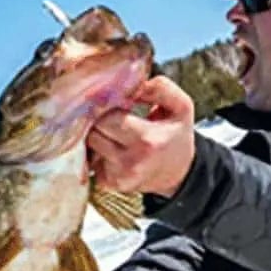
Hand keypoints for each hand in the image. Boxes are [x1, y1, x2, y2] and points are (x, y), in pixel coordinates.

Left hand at [87, 75, 196, 197]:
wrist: (179, 174)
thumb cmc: (176, 135)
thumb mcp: (181, 106)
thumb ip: (161, 88)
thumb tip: (132, 85)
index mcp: (148, 141)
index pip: (109, 118)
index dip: (109, 107)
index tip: (118, 104)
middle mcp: (131, 162)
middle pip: (94, 132)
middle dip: (99, 120)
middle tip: (112, 115)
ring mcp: (118, 176)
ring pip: (89, 145)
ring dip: (97, 135)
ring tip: (113, 131)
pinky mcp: (109, 184)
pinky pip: (90, 160)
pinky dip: (97, 151)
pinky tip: (112, 147)